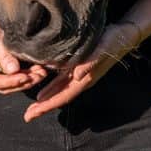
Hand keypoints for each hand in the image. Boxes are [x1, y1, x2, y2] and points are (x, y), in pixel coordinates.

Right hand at [0, 11, 47, 94]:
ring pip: (10, 85)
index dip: (12, 81)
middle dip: (23, 83)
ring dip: (26, 81)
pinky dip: (25, 76)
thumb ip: (4, 54)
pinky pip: (12, 79)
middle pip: (4, 87)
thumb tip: (14, 70)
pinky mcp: (0, 73)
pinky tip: (37, 70)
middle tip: (39, 75)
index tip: (26, 77)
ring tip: (41, 73)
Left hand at [23, 22, 140, 121]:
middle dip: (44, 107)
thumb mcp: (102, 48)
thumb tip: (77, 75)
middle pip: (59, 97)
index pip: (63, 96)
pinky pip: (63, 80)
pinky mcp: (79, 66)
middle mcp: (81, 79)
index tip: (33, 114)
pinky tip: (44, 88)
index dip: (48, 105)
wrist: (123, 34)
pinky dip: (52, 87)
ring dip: (47, 99)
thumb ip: (90, 62)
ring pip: (60, 90)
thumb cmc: (113, 40)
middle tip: (27, 116)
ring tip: (33, 107)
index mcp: (85, 78)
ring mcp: (80, 74)